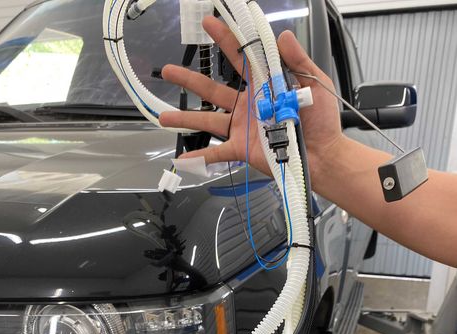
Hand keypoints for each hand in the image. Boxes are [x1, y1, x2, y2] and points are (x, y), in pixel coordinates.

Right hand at [159, 16, 342, 188]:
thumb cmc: (321, 120)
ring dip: (185, 119)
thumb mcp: (313, 81)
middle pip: (211, 89)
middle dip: (189, 80)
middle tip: (168, 71)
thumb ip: (297, 60)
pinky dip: (200, 157)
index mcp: (263, 84)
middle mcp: (247, 104)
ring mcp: (242, 127)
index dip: (224, 40)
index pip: (239, 58)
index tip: (209, 23)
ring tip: (162, 117)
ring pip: (207, 120)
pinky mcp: (243, 148)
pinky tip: (182, 158)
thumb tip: (282, 35)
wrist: (323, 154)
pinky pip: (217, 153)